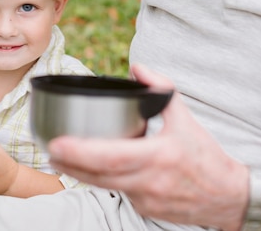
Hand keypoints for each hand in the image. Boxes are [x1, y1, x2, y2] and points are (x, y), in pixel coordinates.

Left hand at [48, 64, 248, 230]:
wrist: (227, 197)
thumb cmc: (205, 155)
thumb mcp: (184, 116)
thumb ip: (160, 87)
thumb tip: (136, 68)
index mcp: (158, 156)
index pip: (110, 157)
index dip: (80, 152)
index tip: (58, 143)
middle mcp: (148, 182)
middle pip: (98, 175)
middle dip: (69, 162)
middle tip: (49, 148)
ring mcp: (145, 199)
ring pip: (103, 186)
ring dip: (79, 172)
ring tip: (58, 156)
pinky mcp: (144, 209)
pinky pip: (116, 191)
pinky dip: (100, 179)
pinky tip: (87, 167)